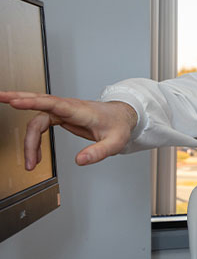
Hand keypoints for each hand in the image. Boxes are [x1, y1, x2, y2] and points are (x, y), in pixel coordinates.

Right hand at [0, 91, 137, 169]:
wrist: (122, 117)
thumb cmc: (119, 126)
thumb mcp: (115, 142)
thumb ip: (98, 152)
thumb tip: (80, 161)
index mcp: (80, 110)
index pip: (53, 104)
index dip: (34, 102)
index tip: (16, 102)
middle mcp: (68, 107)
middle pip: (39, 102)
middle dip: (17, 99)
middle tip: (0, 97)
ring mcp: (63, 110)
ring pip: (37, 114)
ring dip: (27, 132)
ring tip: (23, 152)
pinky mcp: (60, 116)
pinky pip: (41, 121)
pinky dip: (33, 136)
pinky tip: (31, 150)